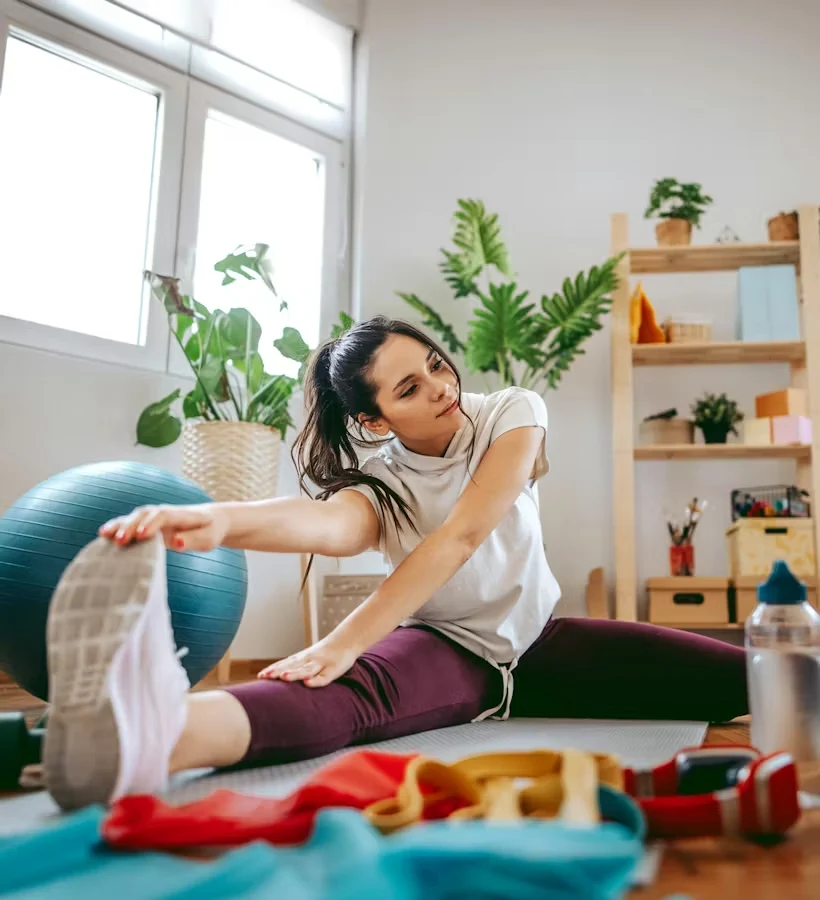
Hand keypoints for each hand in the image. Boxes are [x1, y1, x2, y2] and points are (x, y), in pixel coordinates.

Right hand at [98, 503, 229, 551]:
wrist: (211, 520)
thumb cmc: (210, 530)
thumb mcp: (208, 538)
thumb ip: (192, 540)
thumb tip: (177, 543)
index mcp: (181, 515)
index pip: (163, 516)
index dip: (151, 524)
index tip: (141, 536)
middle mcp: (164, 513)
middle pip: (144, 515)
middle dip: (131, 526)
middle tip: (120, 541)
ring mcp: (154, 517)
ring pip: (134, 517)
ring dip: (120, 525)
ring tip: (104, 535)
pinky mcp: (148, 524)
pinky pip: (130, 524)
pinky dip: (117, 528)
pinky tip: (103, 536)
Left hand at [257, 635, 362, 687]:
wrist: (347, 641)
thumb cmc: (326, 653)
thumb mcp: (310, 658)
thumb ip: (297, 666)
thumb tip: (280, 676)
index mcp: (302, 658)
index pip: (285, 663)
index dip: (273, 669)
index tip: (260, 676)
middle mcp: (309, 659)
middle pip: (292, 666)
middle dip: (278, 671)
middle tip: (265, 677)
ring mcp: (321, 664)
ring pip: (306, 670)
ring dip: (294, 674)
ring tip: (283, 677)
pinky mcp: (333, 670)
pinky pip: (324, 677)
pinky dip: (316, 680)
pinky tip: (308, 683)